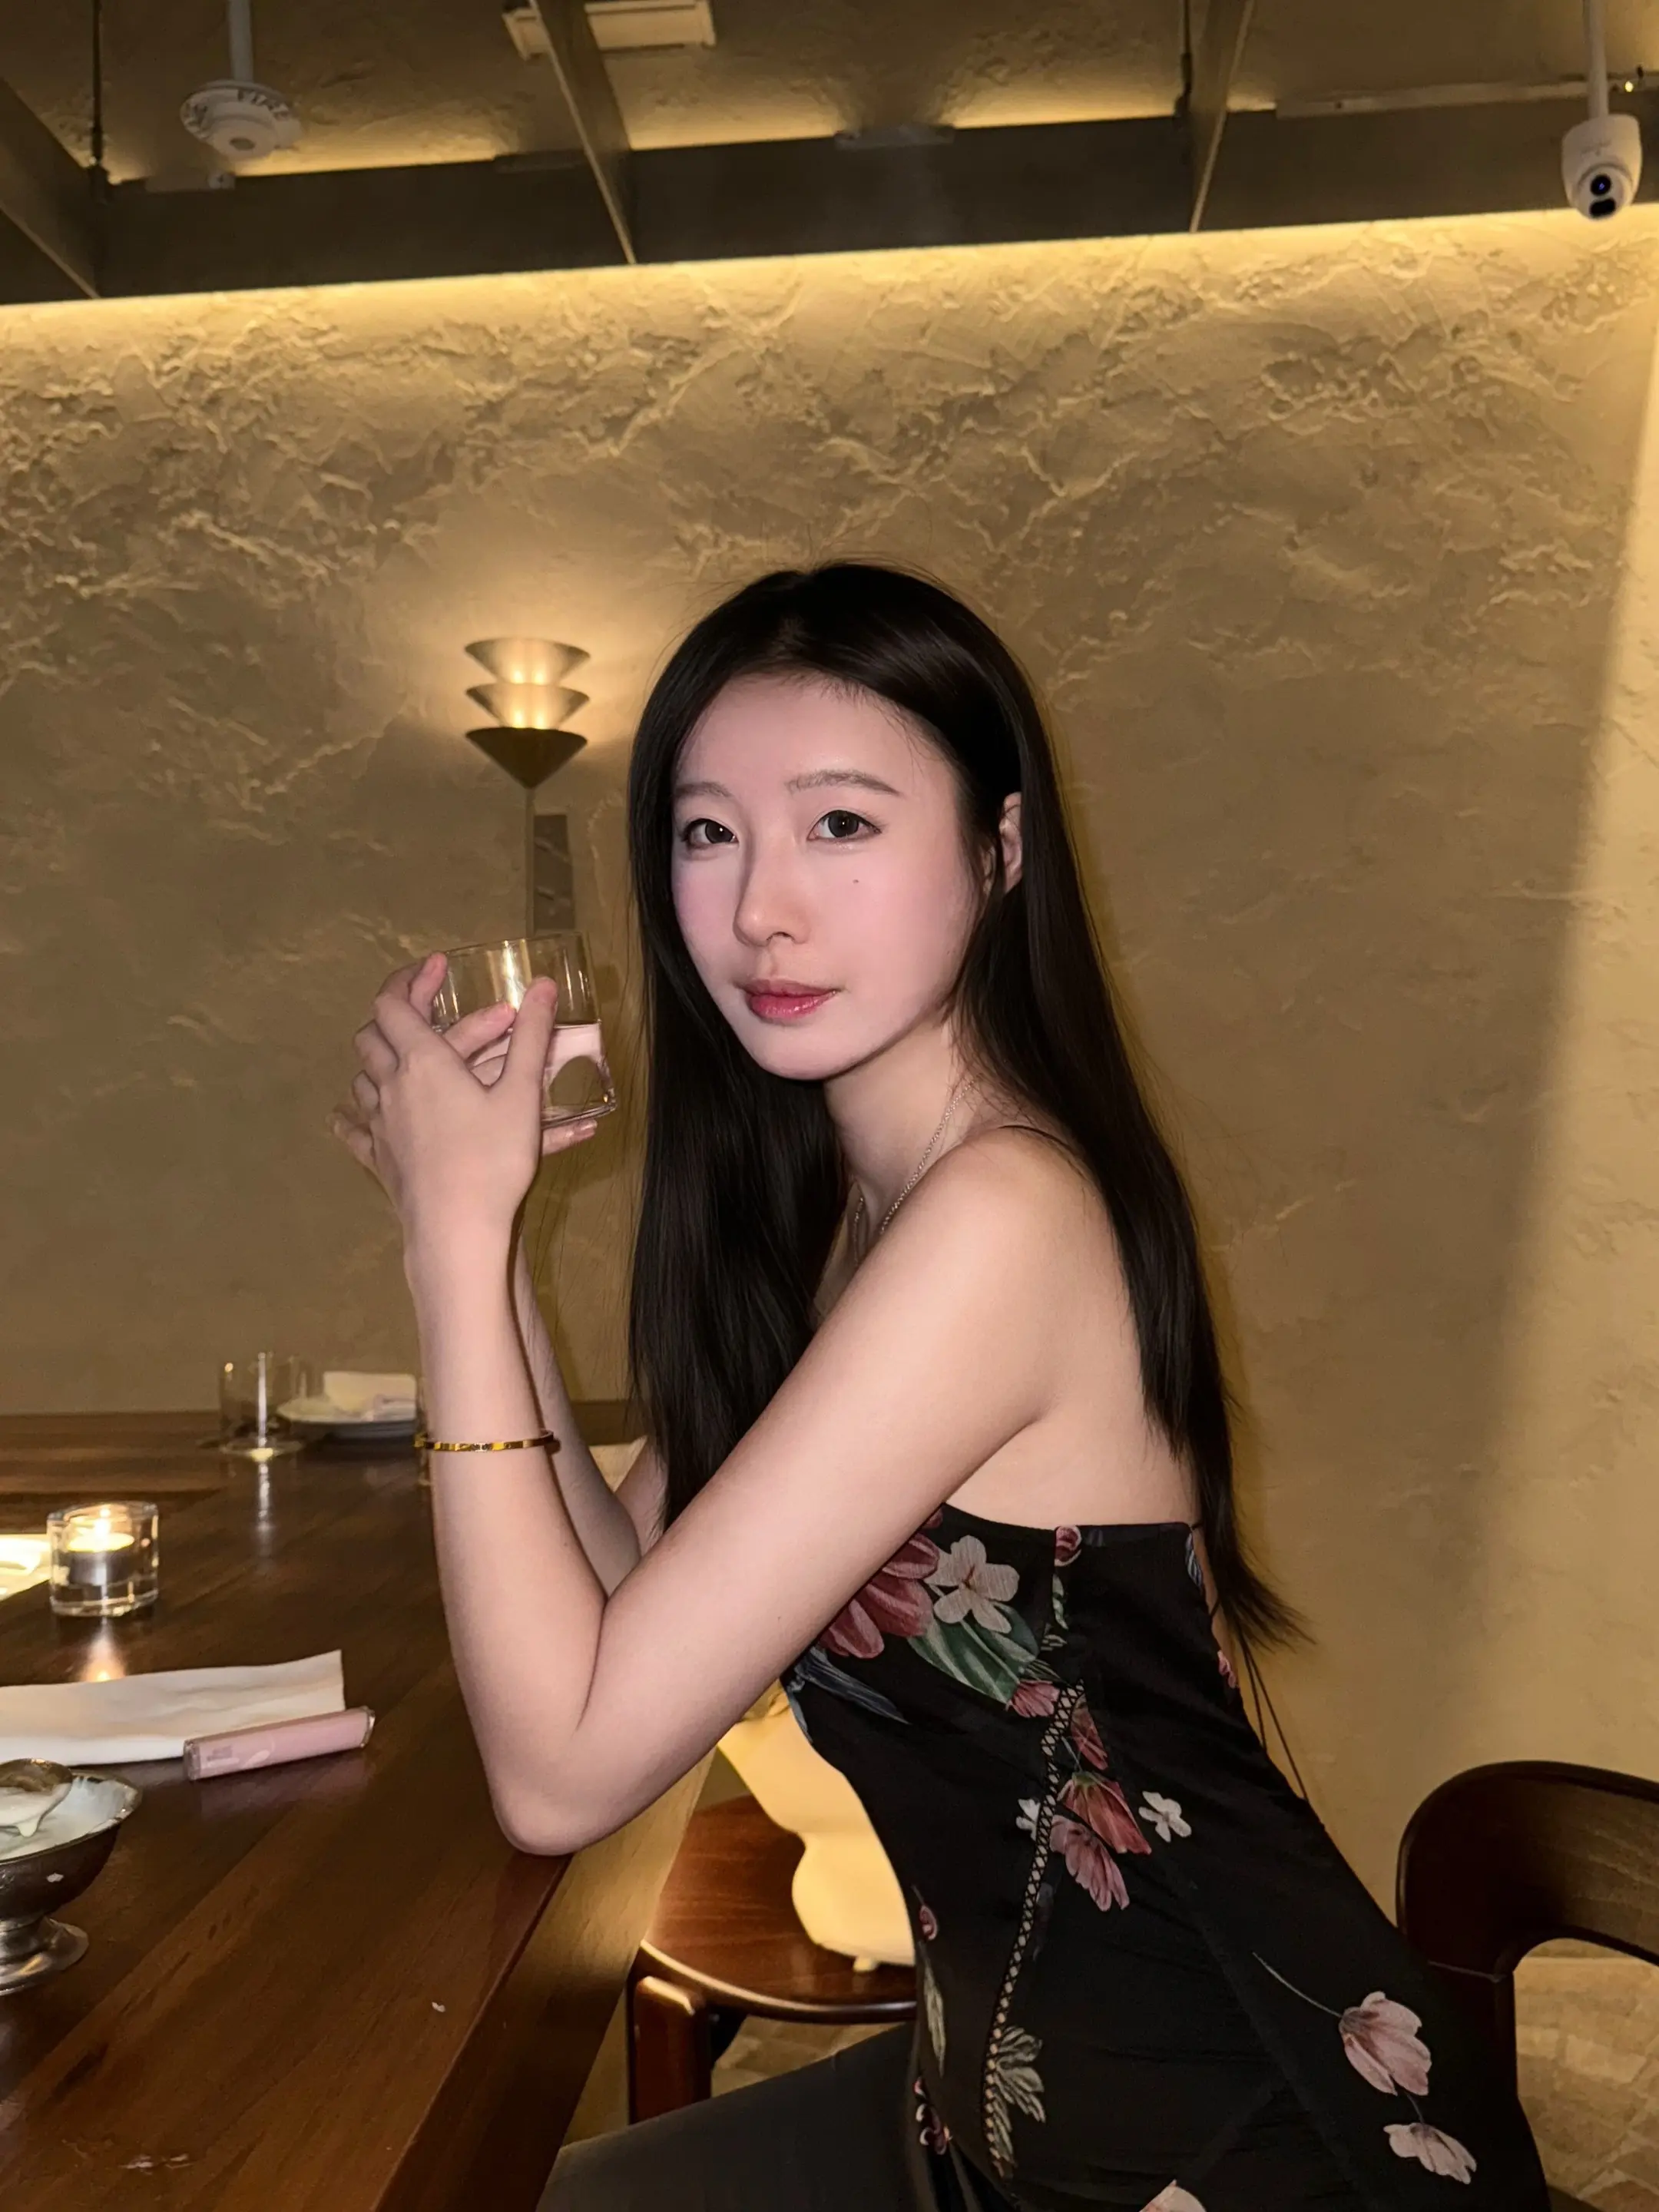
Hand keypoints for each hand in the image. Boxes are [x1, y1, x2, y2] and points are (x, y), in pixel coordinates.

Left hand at [328, 955, 600, 1243]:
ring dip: (377, 1057)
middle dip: (395, 1012)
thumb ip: (531, 1036)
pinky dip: (349, 1113)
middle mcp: (391, 1085)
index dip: (409, 979)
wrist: (456, 1227)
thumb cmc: (493, 1159)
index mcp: (424, 1061)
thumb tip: (542, 984)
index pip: (395, 1003)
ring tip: (400, 1056)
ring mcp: (378, 1123)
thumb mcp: (522, 1094)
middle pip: (372, 1034)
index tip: (435, 966)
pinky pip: (352, 1128)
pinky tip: (347, 1115)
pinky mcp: (376, 1157)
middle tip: (424, 1007)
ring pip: (361, 1076)